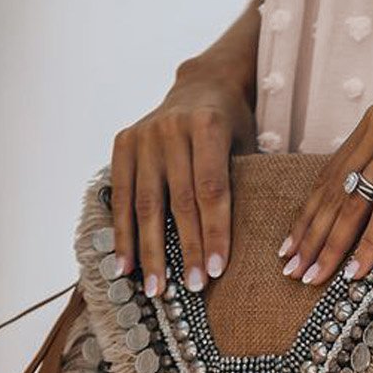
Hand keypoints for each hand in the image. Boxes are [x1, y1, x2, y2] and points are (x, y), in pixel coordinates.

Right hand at [110, 66, 255, 297]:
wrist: (201, 84)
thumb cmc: (233, 124)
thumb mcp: (246, 144)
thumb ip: (241, 183)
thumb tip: (250, 247)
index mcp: (208, 125)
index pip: (212, 190)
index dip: (215, 232)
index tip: (219, 270)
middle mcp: (171, 128)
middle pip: (179, 201)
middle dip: (187, 249)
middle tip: (194, 287)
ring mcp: (144, 135)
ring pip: (146, 204)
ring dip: (150, 251)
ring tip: (156, 289)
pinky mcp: (123, 142)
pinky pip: (122, 196)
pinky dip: (123, 233)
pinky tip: (126, 265)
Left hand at [279, 87, 372, 287]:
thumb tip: (357, 214)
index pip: (329, 176)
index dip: (307, 215)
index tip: (290, 247)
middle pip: (334, 191)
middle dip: (310, 236)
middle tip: (292, 271)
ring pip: (353, 202)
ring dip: (331, 246)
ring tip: (313, 277)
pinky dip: (369, 243)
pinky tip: (355, 270)